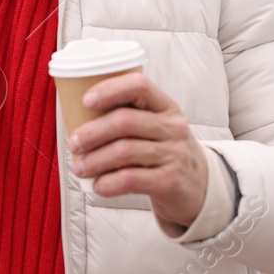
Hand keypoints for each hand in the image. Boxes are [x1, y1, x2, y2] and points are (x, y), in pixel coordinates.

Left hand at [66, 72, 207, 229]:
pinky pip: (131, 179)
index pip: (139, 85)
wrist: (201, 187)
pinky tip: (98, 185)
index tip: (86, 100)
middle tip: (73, 143)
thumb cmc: (164, 151)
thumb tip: (75, 115)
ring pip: (124, 151)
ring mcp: (174, 154)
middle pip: (125, 121)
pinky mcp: (171, 181)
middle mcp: (173, 127)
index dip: (110, 89)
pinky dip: (108, 183)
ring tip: (79, 168)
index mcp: (165, 106)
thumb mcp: (155, 127)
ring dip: (94, 160)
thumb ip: (127, 118)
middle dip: (92, 132)